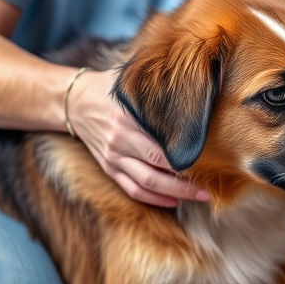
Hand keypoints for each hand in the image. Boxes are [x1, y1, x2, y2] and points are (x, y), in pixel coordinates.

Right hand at [67, 69, 209, 206]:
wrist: (73, 101)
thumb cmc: (110, 89)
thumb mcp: (131, 82)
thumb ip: (158, 87)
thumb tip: (194, 82)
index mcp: (128, 118)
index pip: (161, 143)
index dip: (185, 156)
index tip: (210, 161)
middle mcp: (120, 140)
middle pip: (157, 168)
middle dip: (186, 182)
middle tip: (210, 187)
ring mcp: (113, 157)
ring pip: (146, 183)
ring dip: (175, 193)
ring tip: (199, 196)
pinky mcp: (109, 168)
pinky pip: (132, 189)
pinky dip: (154, 199)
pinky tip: (174, 202)